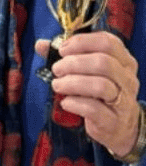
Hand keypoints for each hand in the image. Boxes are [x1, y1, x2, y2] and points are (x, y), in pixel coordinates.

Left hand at [37, 32, 139, 157]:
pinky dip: (75, 103)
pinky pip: (94, 109)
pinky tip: (65, 102)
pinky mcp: (113, 120)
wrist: (117, 125)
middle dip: (73, 63)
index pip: (107, 42)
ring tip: (57, 85)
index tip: (62, 49)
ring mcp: (124, 101)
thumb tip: (41, 45)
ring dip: (72, 83)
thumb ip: (65, 55)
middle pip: (103, 62)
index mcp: (123, 60)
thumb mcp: (87, 70)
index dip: (81, 42)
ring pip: (100, 85)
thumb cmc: (99, 92)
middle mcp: (127, 78)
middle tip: (57, 69)